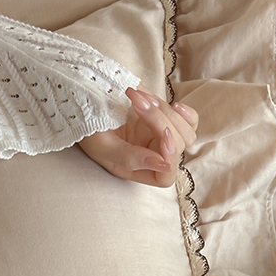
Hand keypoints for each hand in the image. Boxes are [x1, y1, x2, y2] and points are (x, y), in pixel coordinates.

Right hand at [78, 85, 198, 186]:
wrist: (85, 99)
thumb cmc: (89, 128)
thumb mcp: (103, 147)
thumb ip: (129, 158)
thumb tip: (162, 164)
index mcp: (138, 170)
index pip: (165, 177)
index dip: (169, 159)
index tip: (163, 136)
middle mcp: (153, 155)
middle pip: (178, 148)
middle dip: (161, 123)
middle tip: (136, 103)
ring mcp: (161, 136)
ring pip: (186, 132)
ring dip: (167, 113)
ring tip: (140, 98)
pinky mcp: (166, 117)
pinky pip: (190, 121)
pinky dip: (185, 113)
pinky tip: (175, 105)